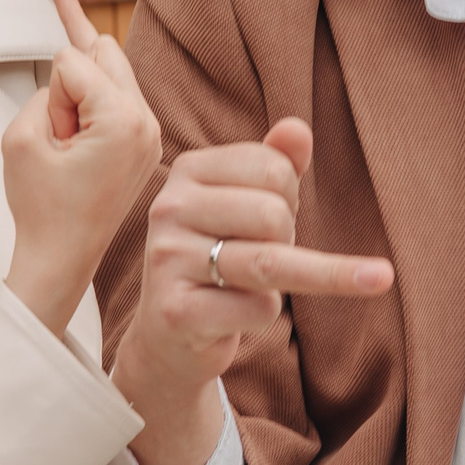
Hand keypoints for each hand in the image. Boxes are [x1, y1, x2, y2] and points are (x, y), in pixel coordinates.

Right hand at [2, 0, 161, 337]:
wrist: (61, 260)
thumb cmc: (41, 208)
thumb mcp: (22, 137)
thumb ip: (44, 90)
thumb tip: (73, 71)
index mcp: (123, 121)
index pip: (73, 63)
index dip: (48, 92)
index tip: (47, 132)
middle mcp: (146, 123)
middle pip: (103, 53)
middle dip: (72, 58)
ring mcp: (149, 135)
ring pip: (111, 71)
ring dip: (81, 78)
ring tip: (64, 11)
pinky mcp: (142, 145)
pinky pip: (116, 97)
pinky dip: (93, 91)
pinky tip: (81, 42)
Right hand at [110, 118, 392, 464]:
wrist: (172, 335)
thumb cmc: (219, 257)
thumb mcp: (250, 204)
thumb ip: (278, 163)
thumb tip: (298, 129)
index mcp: (188, 170)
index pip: (274, 167)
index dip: (290, 197)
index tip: (266, 218)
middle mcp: (168, 208)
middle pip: (274, 214)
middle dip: (289, 240)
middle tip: (264, 256)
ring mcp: (166, 259)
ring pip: (271, 263)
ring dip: (297, 278)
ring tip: (273, 286)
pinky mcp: (175, 311)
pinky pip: (258, 307)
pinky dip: (266, 313)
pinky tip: (236, 314)